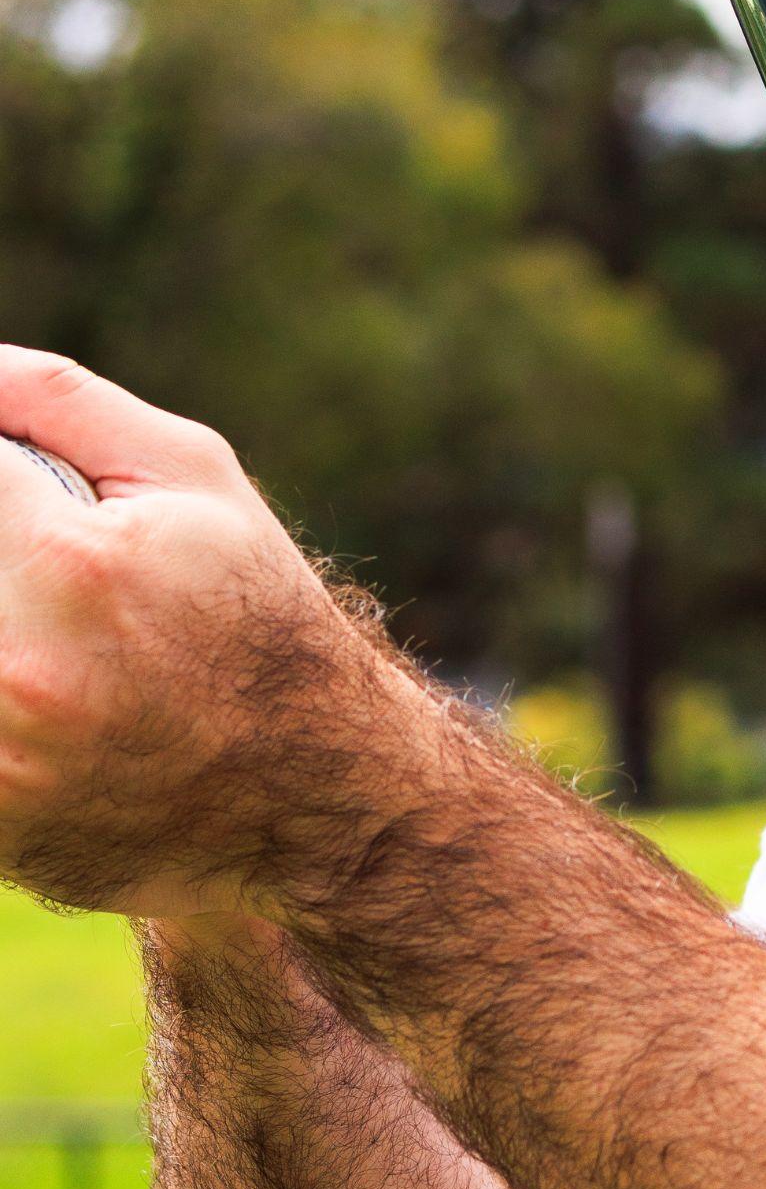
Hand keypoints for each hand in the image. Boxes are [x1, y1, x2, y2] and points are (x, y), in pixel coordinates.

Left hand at [0, 347, 423, 919]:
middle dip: (8, 554)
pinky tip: (57, 696)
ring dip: (6, 616)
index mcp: (75, 567)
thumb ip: (56, 403)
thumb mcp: (194, 477)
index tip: (29, 501)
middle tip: (55, 565)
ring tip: (68, 631)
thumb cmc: (256, 607)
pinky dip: (5, 692)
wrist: (312, 785)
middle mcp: (16, 672)